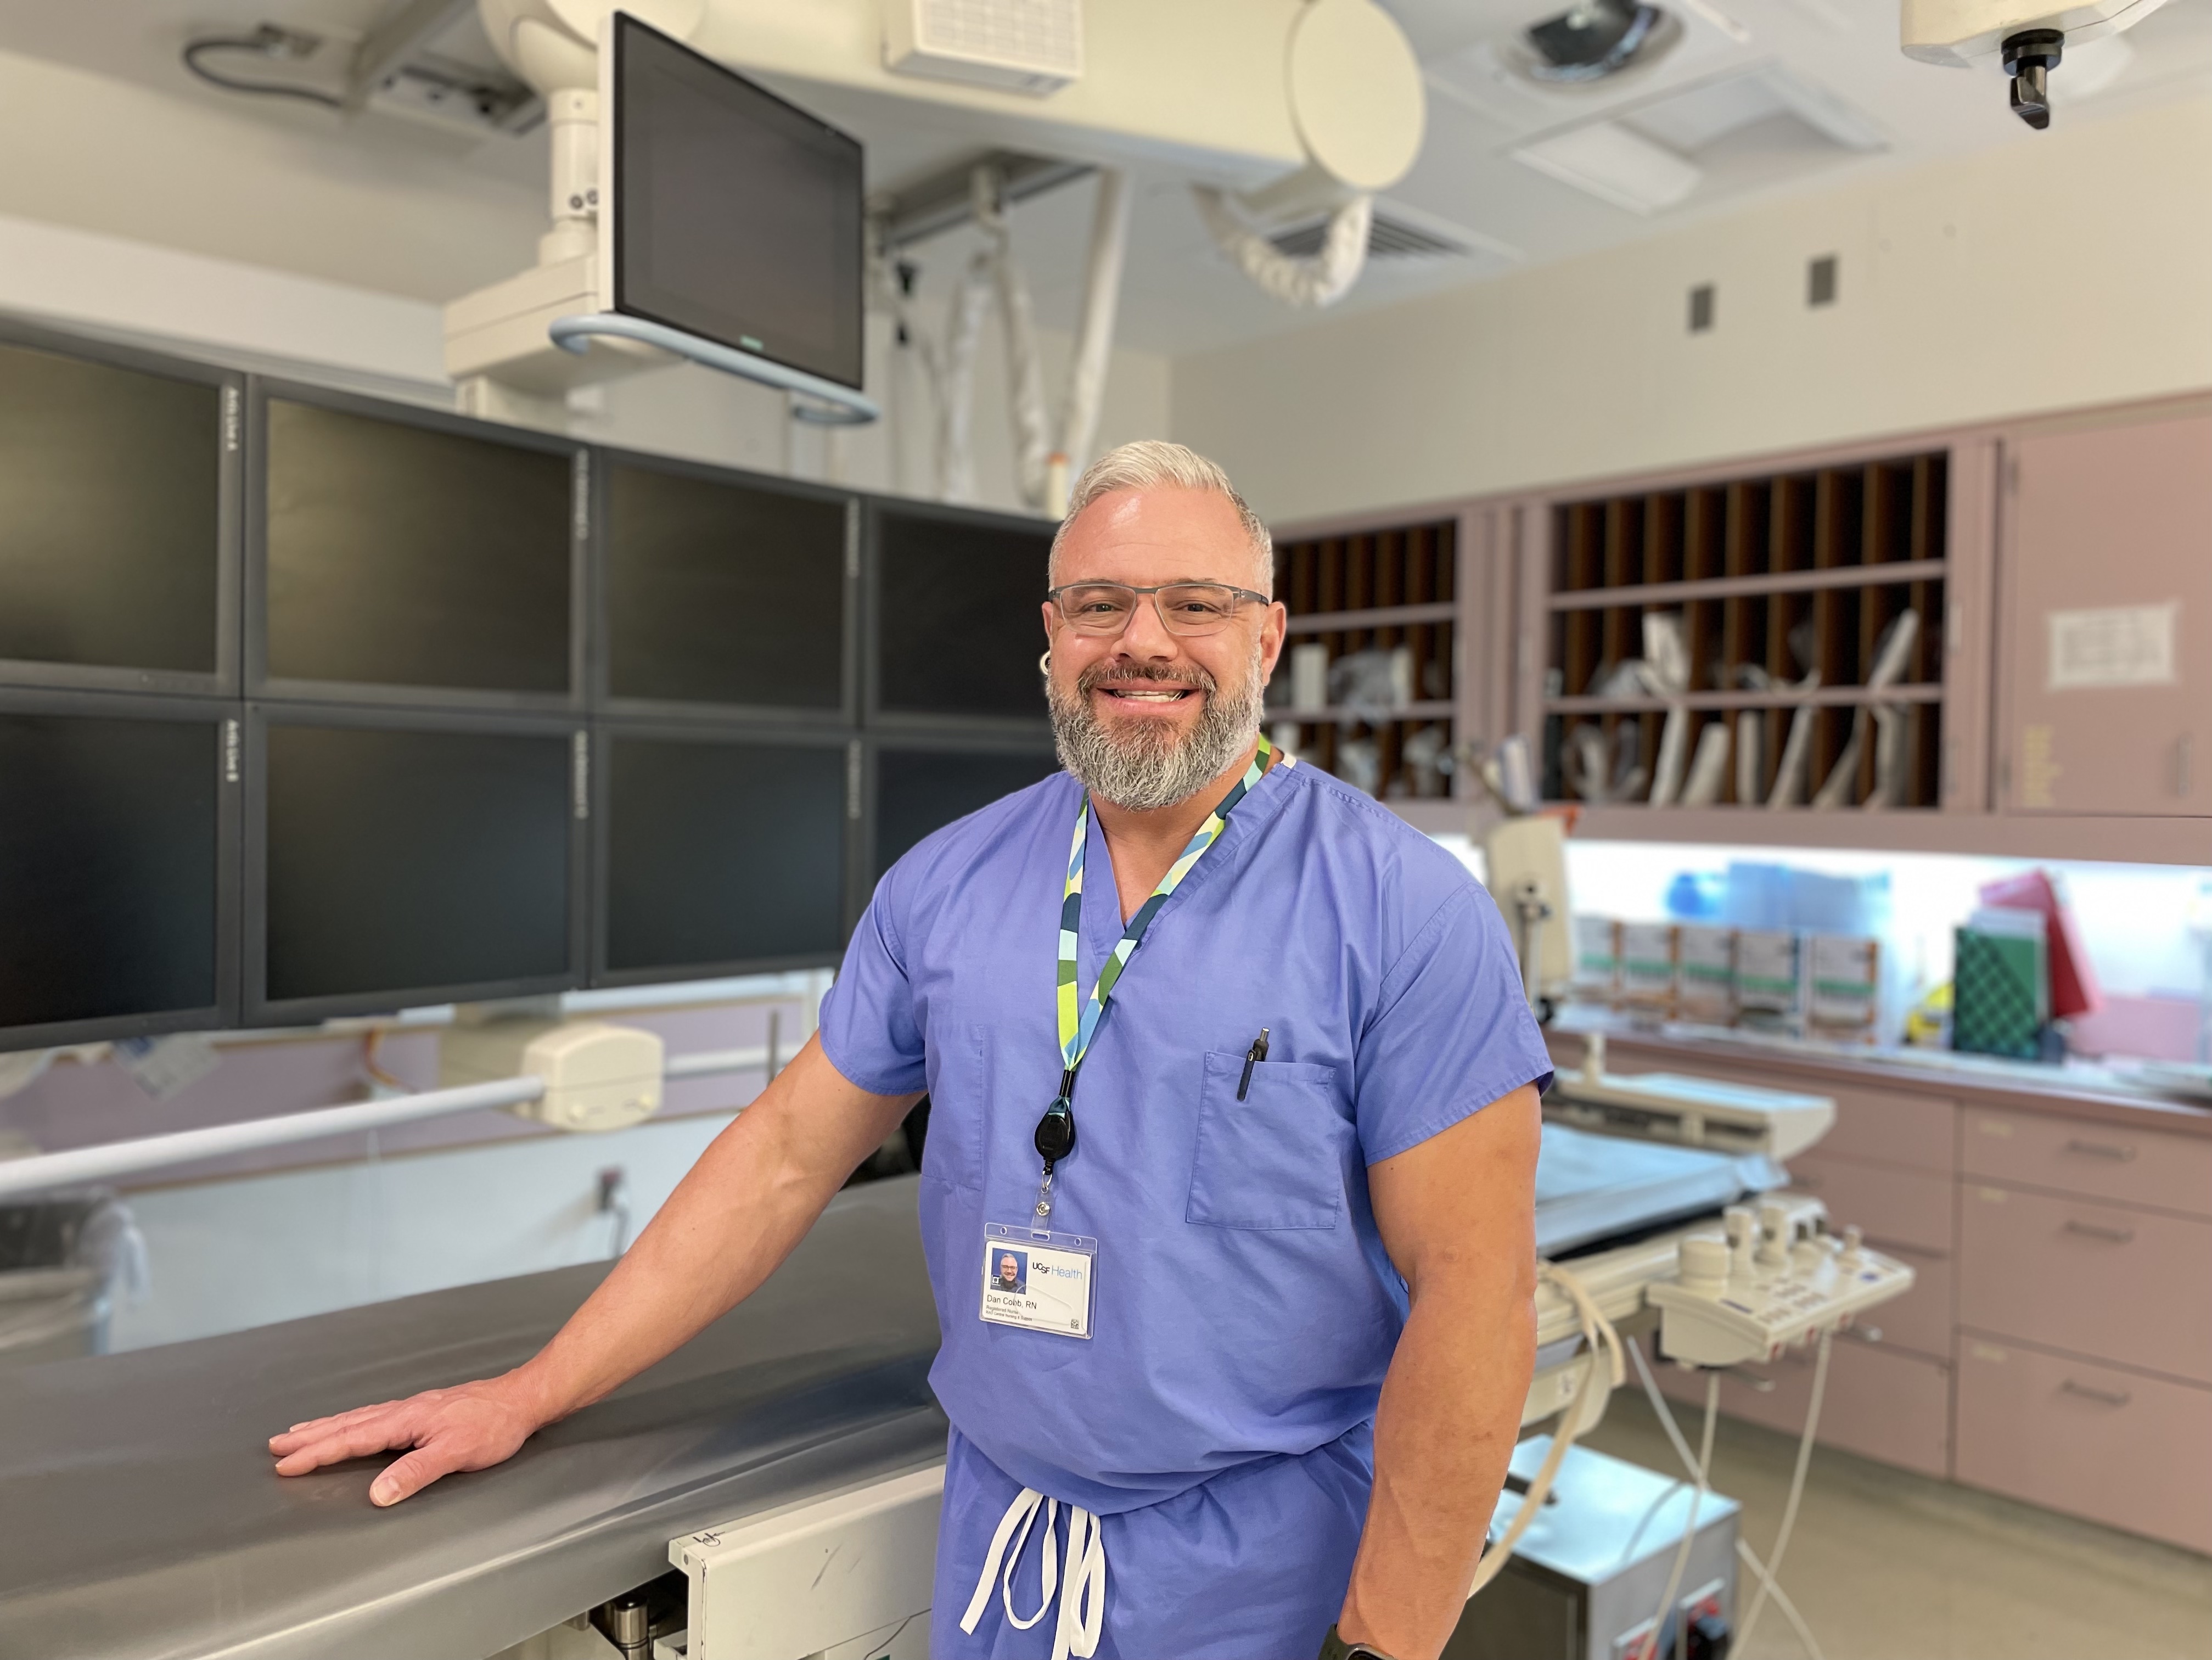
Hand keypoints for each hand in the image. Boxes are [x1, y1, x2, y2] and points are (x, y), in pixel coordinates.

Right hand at [268, 1371, 550, 1505]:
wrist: (522, 1399)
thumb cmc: (493, 1426)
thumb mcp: (455, 1453)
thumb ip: (415, 1472)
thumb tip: (376, 1493)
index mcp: (404, 1420)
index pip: (351, 1439)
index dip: (317, 1453)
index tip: (285, 1464)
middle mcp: (403, 1411)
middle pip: (347, 1424)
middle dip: (310, 1436)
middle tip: (276, 1444)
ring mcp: (412, 1409)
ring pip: (359, 1417)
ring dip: (327, 1426)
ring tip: (300, 1431)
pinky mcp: (424, 1410)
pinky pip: (375, 1415)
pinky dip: (354, 1420)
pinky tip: (353, 1423)